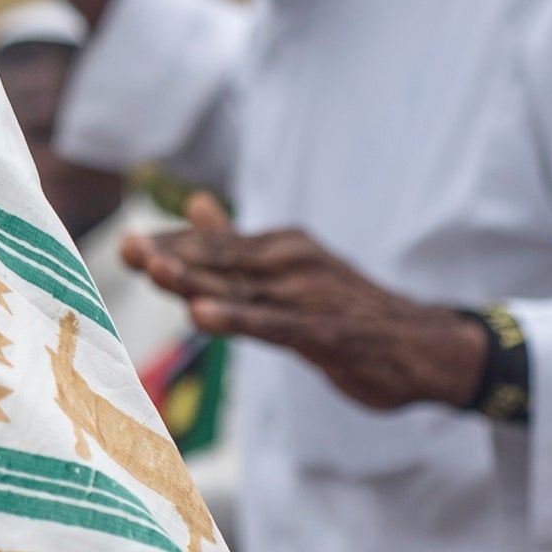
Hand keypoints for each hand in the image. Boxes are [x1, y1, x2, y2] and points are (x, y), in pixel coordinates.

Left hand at [123, 194, 488, 410]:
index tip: (127, 245)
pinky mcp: (325, 332)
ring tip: (156, 271)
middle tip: (128, 249)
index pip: (213, 243)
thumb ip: (236, 244)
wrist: (424, 347)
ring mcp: (309, 296)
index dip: (171, 244)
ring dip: (197, 281)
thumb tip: (195, 204)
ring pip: (242, 288)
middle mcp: (293, 262)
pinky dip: (238, 318)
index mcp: (280, 247)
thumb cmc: (347, 309)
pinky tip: (203, 316)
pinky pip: (273, 324)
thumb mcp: (288, 271)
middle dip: (173, 255)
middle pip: (221, 259)